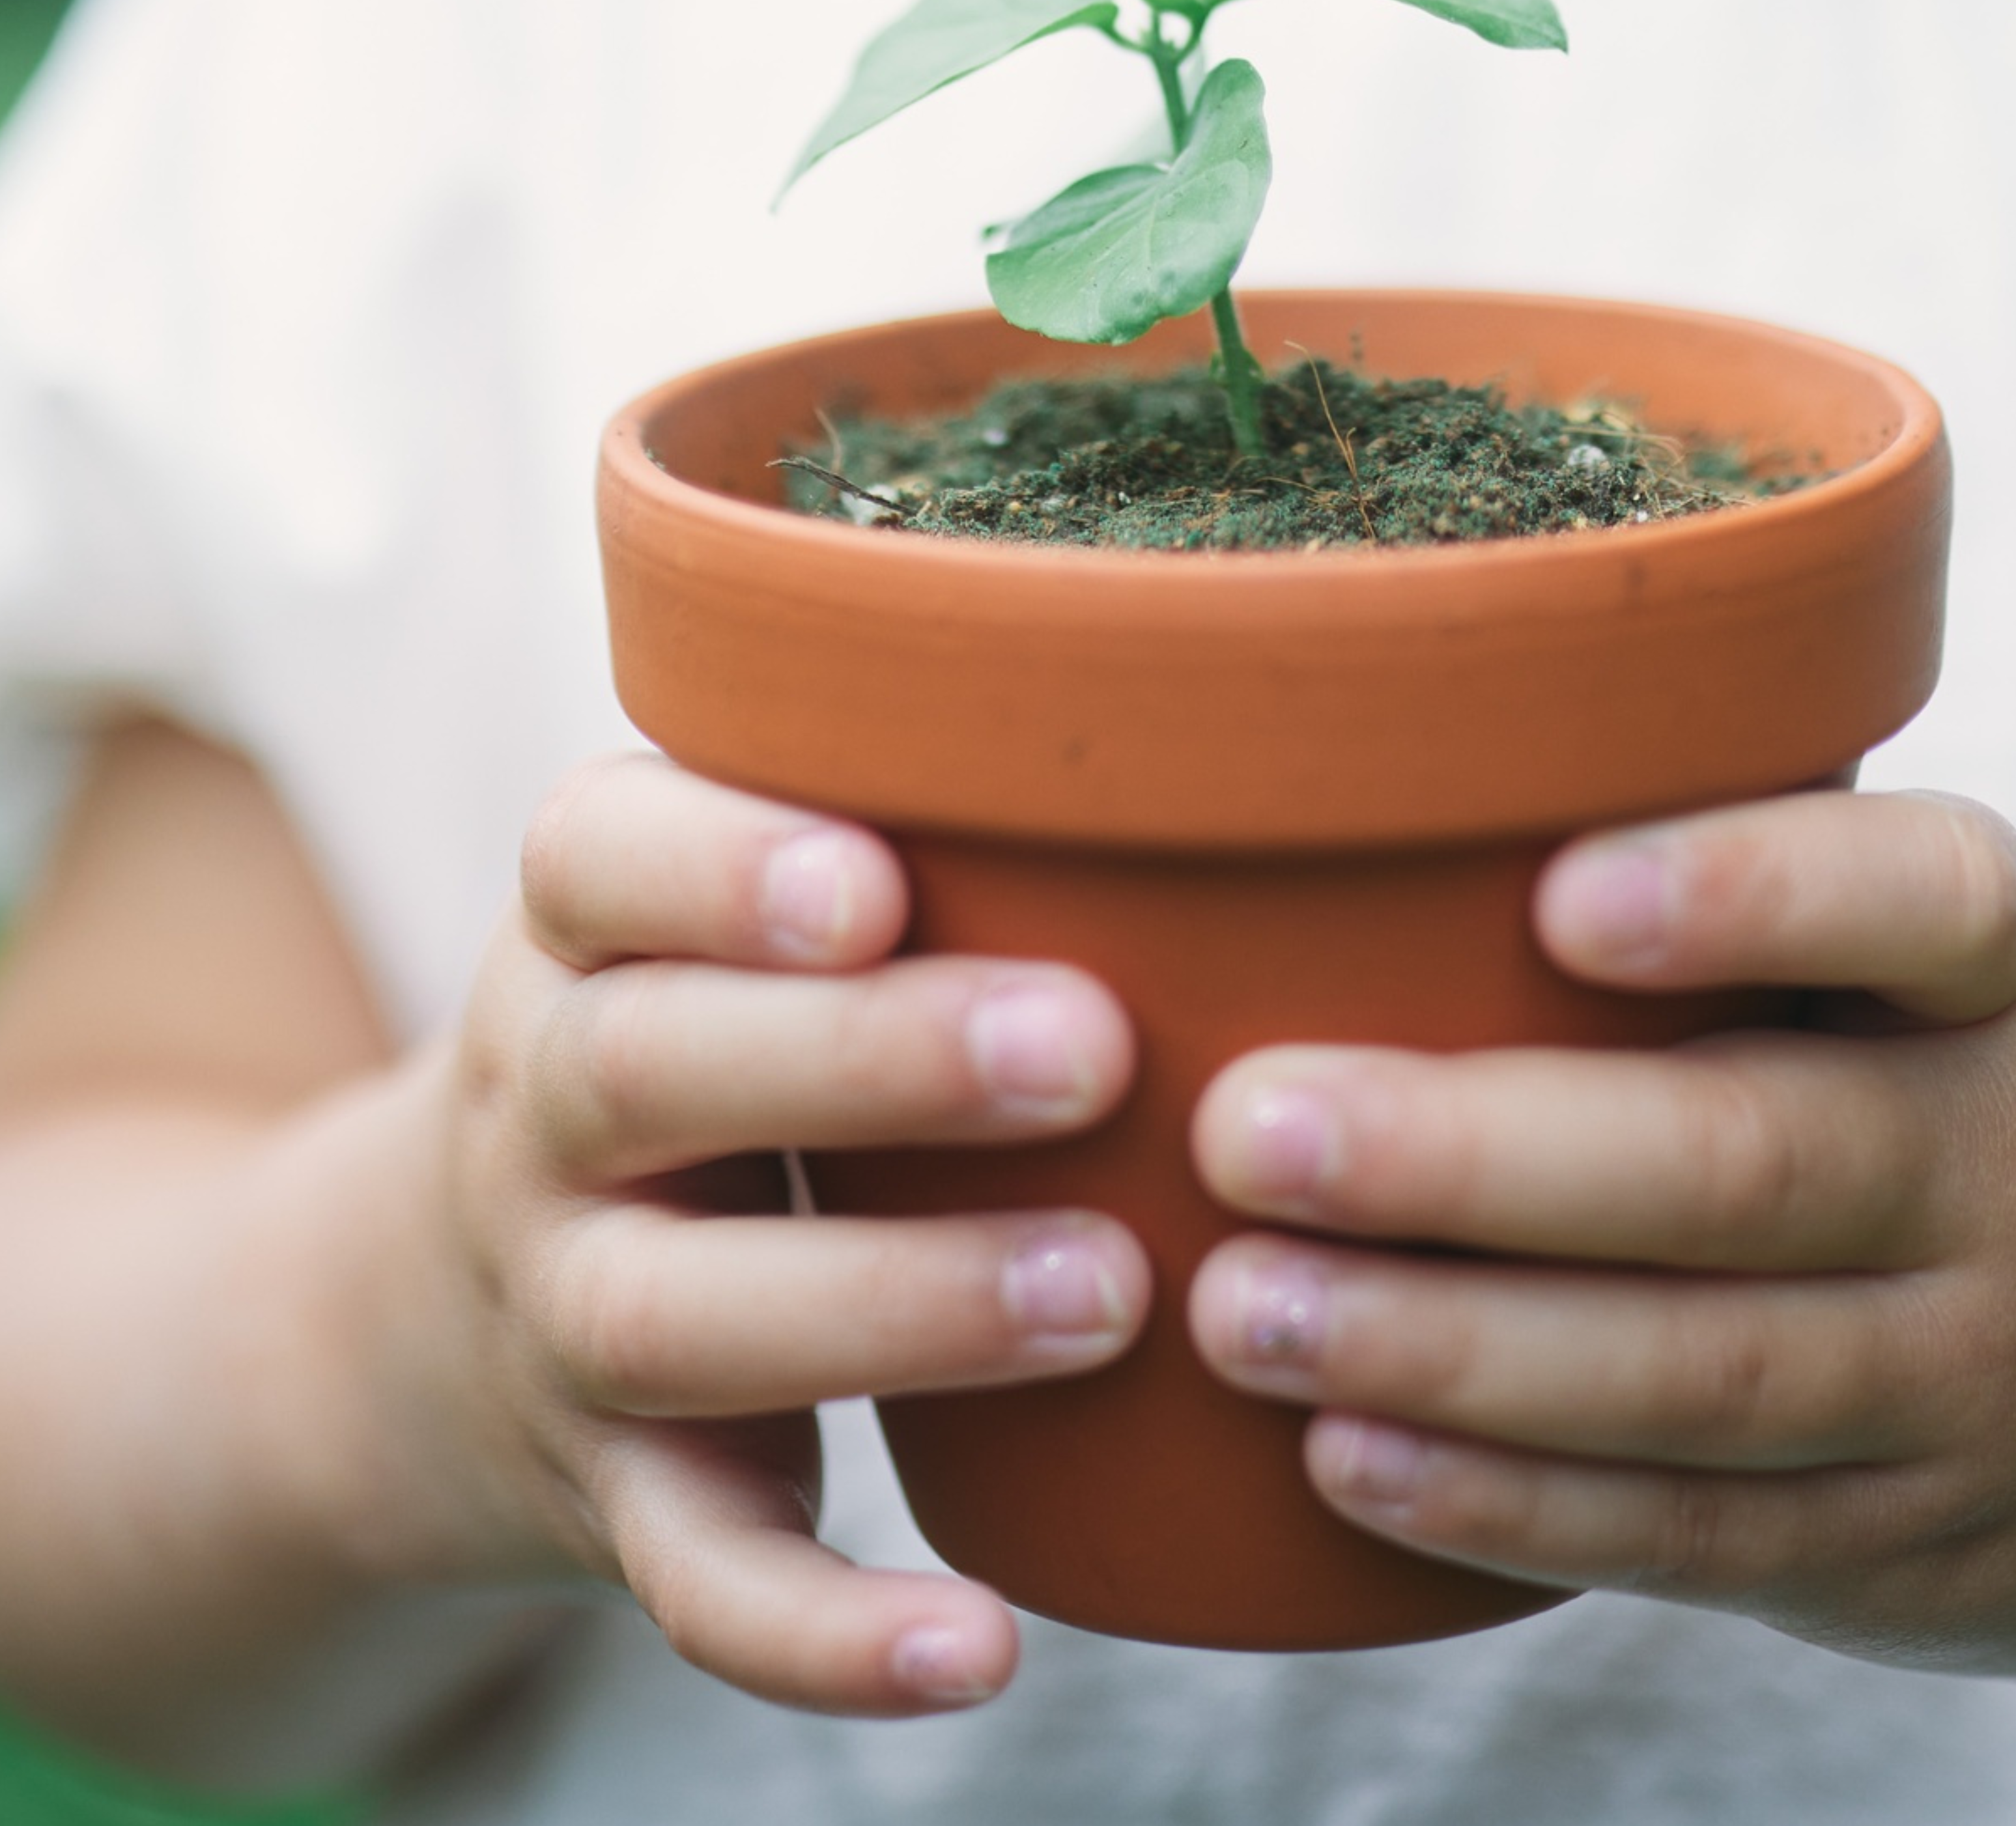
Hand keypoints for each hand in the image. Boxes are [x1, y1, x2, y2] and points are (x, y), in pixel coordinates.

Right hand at [385, 755, 1144, 1716]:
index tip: (879, 878)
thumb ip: (877, 824)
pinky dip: (821, 1635)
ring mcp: (555, 1315)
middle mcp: (537, 1110)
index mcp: (575, 934)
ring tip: (1109, 1290)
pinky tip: (977, 1648)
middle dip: (865, 1061)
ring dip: (892, 1306)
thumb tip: (1210, 740)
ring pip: (673, 1316)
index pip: (593, 858)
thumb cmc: (691, 1041)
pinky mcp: (608, 1497)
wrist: (432, 1308)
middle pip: (643, 1070)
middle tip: (1092, 1048)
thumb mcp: (706, 915)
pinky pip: (690, 1579)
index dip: (721, 864)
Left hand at [1187, 790, 2015, 1696]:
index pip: (1921, 901)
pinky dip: (1508, 1501)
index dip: (1747, 893)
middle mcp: (2009, 1168)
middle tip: (1248, 1129)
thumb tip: (1357, 801)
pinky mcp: (1899, 1548)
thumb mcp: (1898, 972)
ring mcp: (1966, 1377)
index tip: (1554, 899)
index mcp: (1996, 980)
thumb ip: (1715, 883)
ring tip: (1238, 1308)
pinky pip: (1694, 1532)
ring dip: (1450, 1346)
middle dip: (1477, 1158)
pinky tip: (1342, 1453)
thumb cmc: (1925, 1095)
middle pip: (1749, 1162)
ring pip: (1699, 1368)